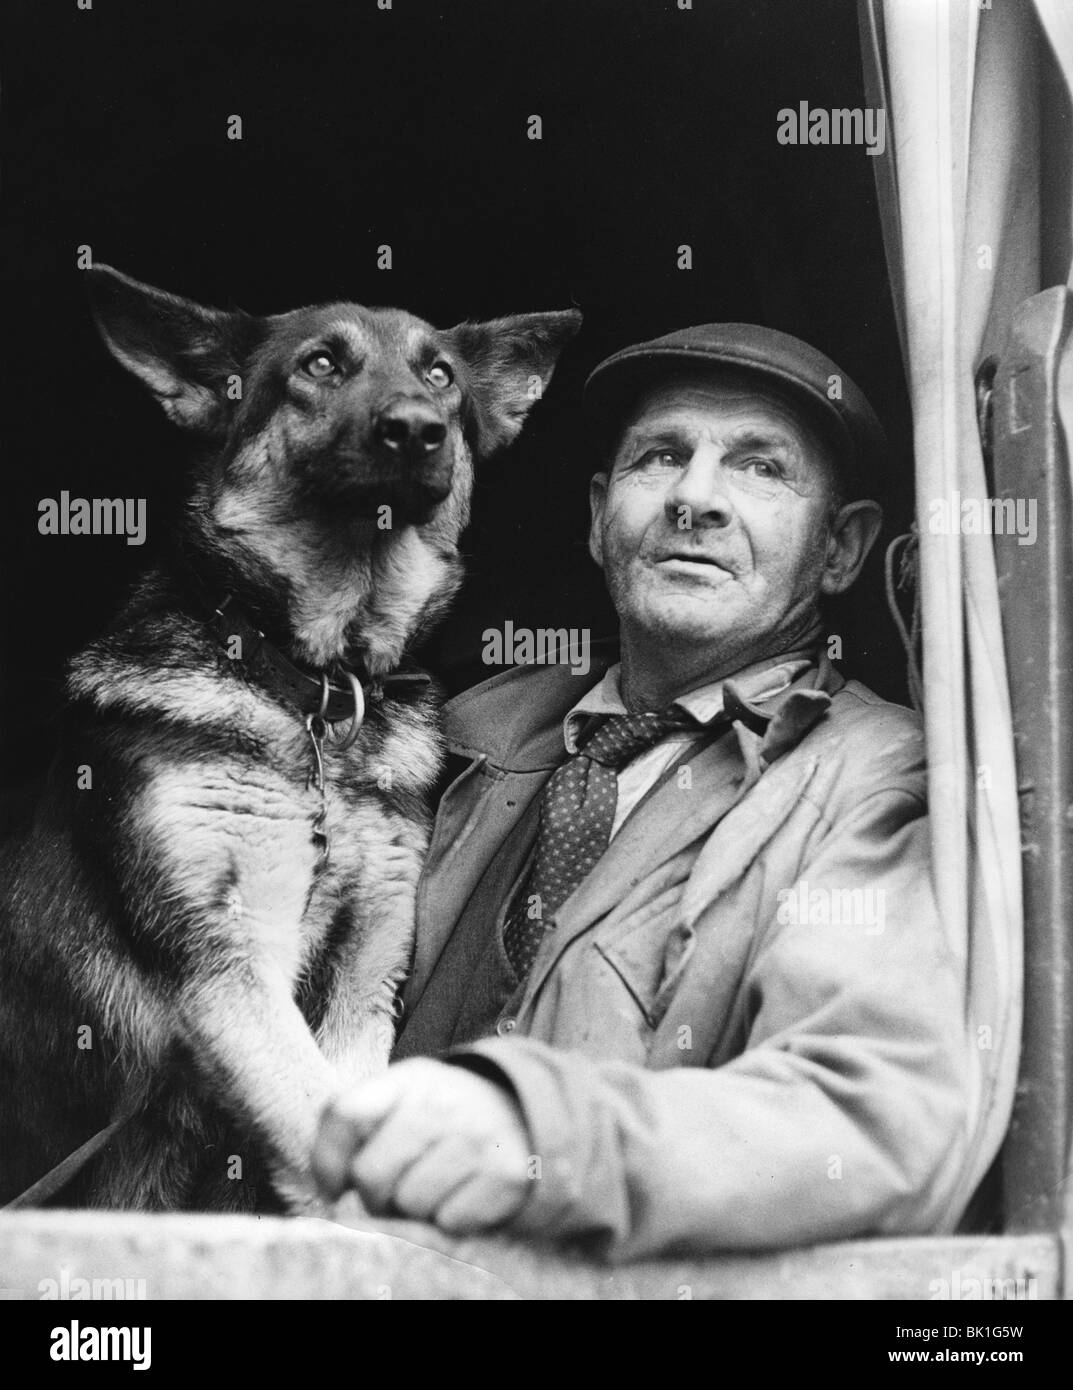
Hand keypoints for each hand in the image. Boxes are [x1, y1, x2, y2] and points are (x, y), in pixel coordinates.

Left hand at [312, 1058, 532, 1233]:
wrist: (523, 1115)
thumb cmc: (442, 1117)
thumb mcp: (400, 1099)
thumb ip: (353, 1128)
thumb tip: (331, 1191)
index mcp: (410, 1079)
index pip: (345, 1113)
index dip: (328, 1161)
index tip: (337, 1184)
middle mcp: (443, 1101)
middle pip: (370, 1173)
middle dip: (375, 1195)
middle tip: (397, 1186)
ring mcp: (477, 1136)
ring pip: (409, 1204)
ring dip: (417, 1208)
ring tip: (435, 1185)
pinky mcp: (506, 1173)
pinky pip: (450, 1222)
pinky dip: (452, 1218)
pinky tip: (464, 1193)